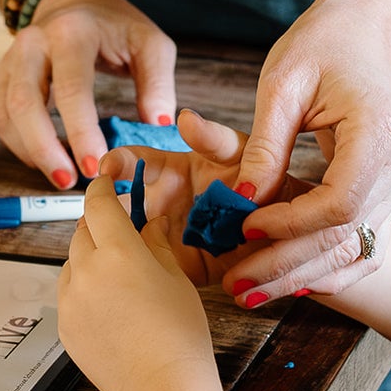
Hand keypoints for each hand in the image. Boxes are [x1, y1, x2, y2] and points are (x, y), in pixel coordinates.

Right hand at [0, 0, 177, 188]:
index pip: (70, 89)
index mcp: (71, 32)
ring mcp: (11, 59)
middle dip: (45, 149)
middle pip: (24, 104)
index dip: (80, 132)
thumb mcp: (150, 43)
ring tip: (62, 176)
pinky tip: (44, 159)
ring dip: (30, 152)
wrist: (76, 0)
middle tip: (70, 182)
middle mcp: (33, 43)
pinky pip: (0, 117)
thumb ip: (158, 83)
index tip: (95, 166)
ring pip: (6, 114)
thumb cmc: (115, 25)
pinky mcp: (3, 77)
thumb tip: (159, 125)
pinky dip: (19, 144)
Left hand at [57, 176, 219, 390]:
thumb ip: (156, 243)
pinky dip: (83, 289)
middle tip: (120, 231)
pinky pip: (69, 294)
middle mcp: (85, 271)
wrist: (162, 389)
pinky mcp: (64, 326)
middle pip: (82, 231)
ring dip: (88, 258)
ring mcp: (70, 301)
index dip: (102, 188)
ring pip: (72, 263)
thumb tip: (151, 221)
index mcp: (117, 251)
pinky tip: (110, 306)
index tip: (106, 182)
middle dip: (98, 225)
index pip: (99, 204)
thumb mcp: (176, 278)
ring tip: (119, 276)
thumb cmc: (179, 334)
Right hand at [99, 109, 311, 292]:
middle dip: (105, 213)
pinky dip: (148, 273)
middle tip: (97, 215)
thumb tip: (184, 118)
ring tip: (118, 247)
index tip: (104, 168)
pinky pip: (156, 271)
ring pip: (132, 241)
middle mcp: (163, 203)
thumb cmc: (267, 180)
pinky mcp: (182, 267)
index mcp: (171, 171)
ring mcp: (169, 236)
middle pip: (120, 206)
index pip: (131, 163)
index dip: (115, 164)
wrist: (293, 227)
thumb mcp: (243, 153)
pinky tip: (145, 271)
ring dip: (123, 245)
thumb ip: (213, 138)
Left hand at [232, 0, 390, 294]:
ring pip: (353, 250)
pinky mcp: (388, 193)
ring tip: (250, 293)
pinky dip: (327, 270)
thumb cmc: (320, 46)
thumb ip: (263, 143)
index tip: (242, 226)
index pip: (338, 202)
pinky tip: (287, 285)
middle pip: (344, 236)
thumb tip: (244, 199)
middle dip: (285, 265)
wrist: (363, 33)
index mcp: (379, 134)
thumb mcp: (282, 83)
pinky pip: (362, 246)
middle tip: (234, 284)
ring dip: (301, 277)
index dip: (289, 223)